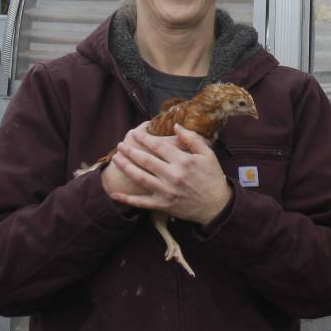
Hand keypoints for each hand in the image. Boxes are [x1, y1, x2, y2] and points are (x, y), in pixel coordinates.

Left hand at [106, 123, 231, 225]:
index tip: (134, 133)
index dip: (144, 139)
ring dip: (126, 167)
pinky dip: (127, 199)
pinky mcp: (163, 204)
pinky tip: (114, 194)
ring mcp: (166, 191)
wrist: (216, 205)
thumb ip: (192, 139)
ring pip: (140, 178)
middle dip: (130, 151)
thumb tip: (176, 125)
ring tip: (116, 159)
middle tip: (120, 145)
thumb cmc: (212, 177)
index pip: (159, 146)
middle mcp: (172, 175)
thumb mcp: (208, 154)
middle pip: (146, 160)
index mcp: (183, 161)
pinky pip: (142, 202)